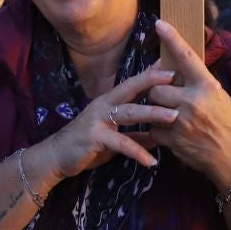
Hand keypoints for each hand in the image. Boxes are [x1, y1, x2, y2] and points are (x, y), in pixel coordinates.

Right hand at [35, 63, 177, 182]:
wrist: (56, 157)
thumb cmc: (86, 145)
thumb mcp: (114, 139)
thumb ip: (135, 136)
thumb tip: (158, 138)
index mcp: (109, 101)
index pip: (133, 84)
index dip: (151, 75)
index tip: (171, 67)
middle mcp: (104, 105)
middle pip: (130, 88)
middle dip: (152, 81)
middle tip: (174, 77)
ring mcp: (98, 119)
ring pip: (129, 112)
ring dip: (152, 113)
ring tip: (173, 117)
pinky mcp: (94, 137)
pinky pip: (121, 143)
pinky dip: (138, 152)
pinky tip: (151, 161)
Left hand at [146, 19, 230, 186]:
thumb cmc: (230, 125)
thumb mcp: (220, 98)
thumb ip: (200, 84)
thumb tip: (181, 71)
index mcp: (207, 87)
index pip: (187, 57)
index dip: (172, 39)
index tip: (159, 23)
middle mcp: (193, 101)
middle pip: (157, 86)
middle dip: (157, 90)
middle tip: (163, 95)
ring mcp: (181, 121)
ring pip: (151, 106)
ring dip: (153, 109)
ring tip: (165, 113)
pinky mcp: (173, 140)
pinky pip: (153, 129)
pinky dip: (157, 131)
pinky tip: (167, 132)